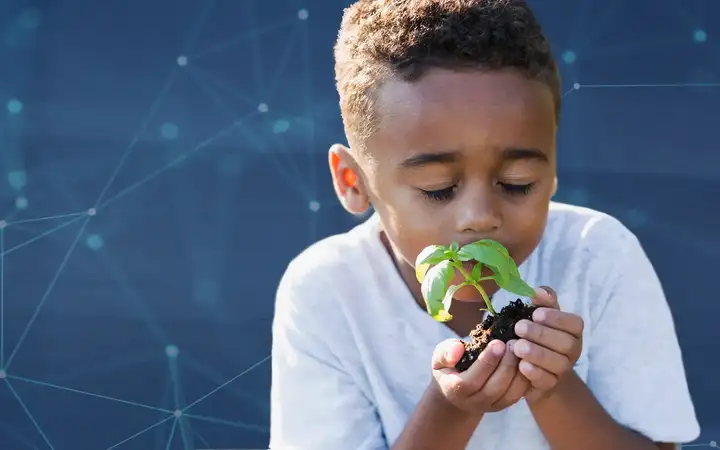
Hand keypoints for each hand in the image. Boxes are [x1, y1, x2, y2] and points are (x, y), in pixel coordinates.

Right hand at [431, 337, 530, 414]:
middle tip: (513, 344)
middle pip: (494, 388)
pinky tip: (527, 360)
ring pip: (510, 394)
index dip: (487, 362)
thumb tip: (458, 349)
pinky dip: (525, 378)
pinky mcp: (504, 405)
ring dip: (518, 371)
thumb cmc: (449, 366)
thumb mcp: (440, 356)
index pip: (472, 380)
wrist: (456, 389)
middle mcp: (473, 402)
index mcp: (455, 390)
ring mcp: (490, 406)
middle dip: (506, 365)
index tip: (498, 343)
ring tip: (521, 350)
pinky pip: (519, 394)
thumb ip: (446, 352)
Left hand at [512, 286, 583, 402]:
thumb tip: (537, 291)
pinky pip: (547, 381)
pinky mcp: (551, 385)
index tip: (535, 314)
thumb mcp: (540, 315)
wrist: (532, 367)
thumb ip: (543, 302)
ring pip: (558, 363)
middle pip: (566, 343)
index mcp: (572, 330)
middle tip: (519, 328)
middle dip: (542, 334)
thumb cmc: (537, 334)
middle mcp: (573, 350)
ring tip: (517, 346)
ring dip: (536, 353)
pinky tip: (521, 365)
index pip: (575, 323)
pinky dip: (534, 373)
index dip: (556, 318)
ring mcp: (563, 370)